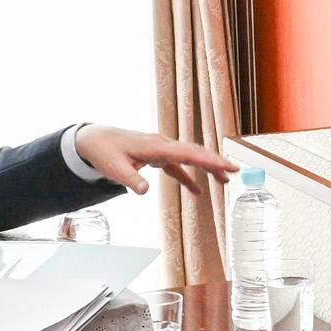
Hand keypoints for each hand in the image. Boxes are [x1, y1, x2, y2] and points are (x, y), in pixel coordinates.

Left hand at [74, 126, 235, 198]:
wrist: (94, 140)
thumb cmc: (104, 152)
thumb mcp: (114, 168)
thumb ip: (130, 179)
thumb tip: (144, 191)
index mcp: (155, 147)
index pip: (188, 153)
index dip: (209, 160)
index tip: (227, 166)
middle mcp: (162, 145)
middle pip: (194, 153)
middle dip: (215, 162)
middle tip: (236, 171)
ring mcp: (161, 150)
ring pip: (189, 157)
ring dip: (207, 167)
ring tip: (225, 179)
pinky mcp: (157, 156)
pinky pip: (177, 166)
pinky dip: (188, 177)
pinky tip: (197, 190)